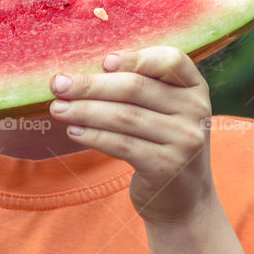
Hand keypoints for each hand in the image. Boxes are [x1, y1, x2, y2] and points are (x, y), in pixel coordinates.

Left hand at [48, 46, 214, 225]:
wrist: (184, 196)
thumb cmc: (162, 141)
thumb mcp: (164, 109)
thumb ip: (139, 85)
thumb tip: (80, 73)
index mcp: (194, 87)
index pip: (170, 60)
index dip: (134, 58)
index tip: (103, 62)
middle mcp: (195, 110)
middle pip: (135, 88)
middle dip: (91, 85)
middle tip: (58, 84)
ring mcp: (184, 140)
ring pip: (124, 116)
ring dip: (85, 110)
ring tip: (58, 108)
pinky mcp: (167, 167)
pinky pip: (122, 145)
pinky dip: (94, 136)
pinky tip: (74, 131)